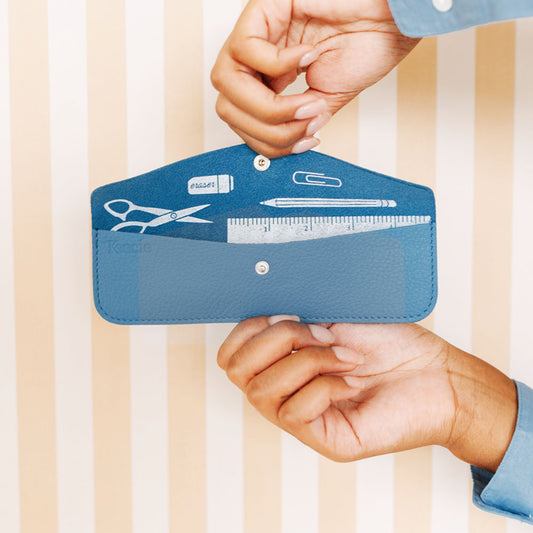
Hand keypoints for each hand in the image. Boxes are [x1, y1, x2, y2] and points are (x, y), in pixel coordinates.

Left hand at [211, 0, 418, 157]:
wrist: (390, 18)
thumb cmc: (365, 47)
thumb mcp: (325, 101)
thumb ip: (296, 124)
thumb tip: (282, 144)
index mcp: (267, 80)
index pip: (242, 121)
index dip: (268, 142)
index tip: (303, 142)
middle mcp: (255, 60)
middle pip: (227, 107)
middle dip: (268, 129)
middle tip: (306, 123)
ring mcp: (256, 35)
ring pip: (226, 82)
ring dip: (269, 107)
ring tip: (307, 101)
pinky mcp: (262, 9)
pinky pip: (245, 48)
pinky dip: (278, 64)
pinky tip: (308, 56)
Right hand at [218, 317, 517, 471]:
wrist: (436, 372)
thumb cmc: (390, 342)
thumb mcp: (333, 317)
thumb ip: (293, 317)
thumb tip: (261, 312)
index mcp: (282, 363)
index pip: (230, 355)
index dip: (247, 330)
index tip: (287, 314)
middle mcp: (284, 392)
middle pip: (236, 372)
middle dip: (278, 340)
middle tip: (322, 333)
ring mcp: (302, 419)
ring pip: (264, 391)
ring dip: (308, 361)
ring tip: (346, 356)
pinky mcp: (325, 440)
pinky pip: (295, 412)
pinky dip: (323, 385)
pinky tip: (351, 381)